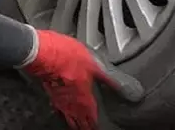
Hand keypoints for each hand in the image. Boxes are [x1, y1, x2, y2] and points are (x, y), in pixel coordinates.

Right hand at [22, 30, 144, 129]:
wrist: (42, 52)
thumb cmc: (67, 57)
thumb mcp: (96, 66)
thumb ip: (112, 80)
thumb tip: (132, 92)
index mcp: (84, 97)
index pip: (92, 117)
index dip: (95, 125)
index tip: (97, 129)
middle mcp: (71, 101)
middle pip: (79, 120)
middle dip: (85, 127)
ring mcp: (59, 97)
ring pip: (68, 115)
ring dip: (73, 122)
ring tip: (76, 127)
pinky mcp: (49, 90)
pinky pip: (58, 106)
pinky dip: (61, 111)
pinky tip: (60, 110)